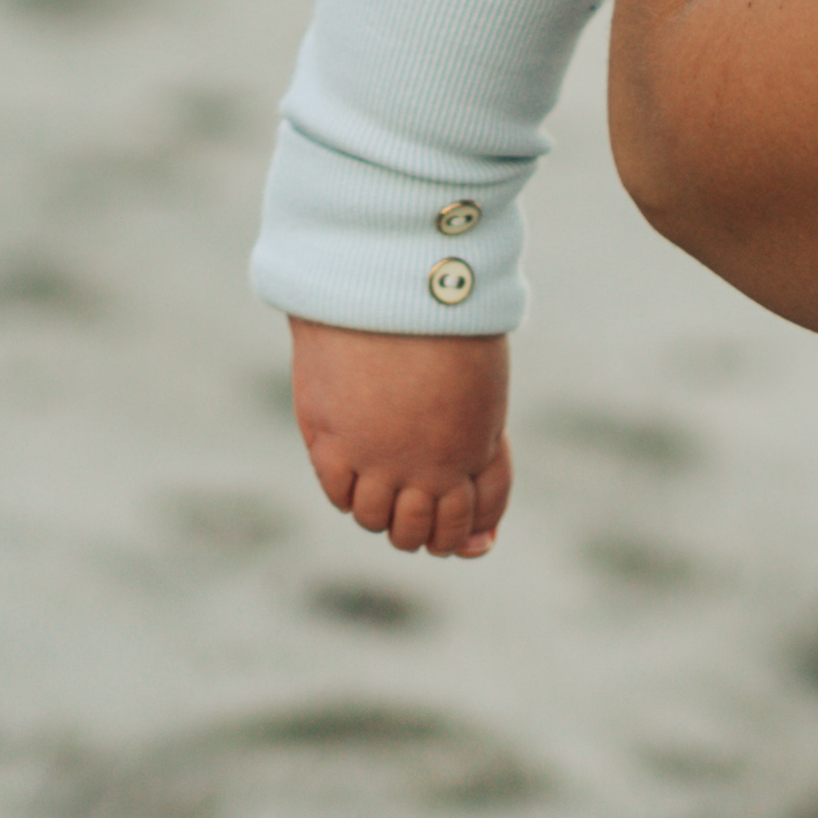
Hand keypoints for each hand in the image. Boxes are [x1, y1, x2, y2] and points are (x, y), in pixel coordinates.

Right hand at [289, 318, 510, 558]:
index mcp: (470, 454)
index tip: (456, 525)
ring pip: (376, 521)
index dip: (465, 529)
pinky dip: (346, 490)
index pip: (470, 522)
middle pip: (420, 532)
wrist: (389, 278)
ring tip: (380, 479)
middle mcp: (423, 469)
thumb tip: (483, 538)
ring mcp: (375, 459)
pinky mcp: (331, 442)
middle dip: (421, 527)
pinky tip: (351, 464)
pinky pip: (338, 494)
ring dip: (382, 512)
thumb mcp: (485, 394)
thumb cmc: (448, 326)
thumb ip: (484, 457)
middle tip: (412, 499)